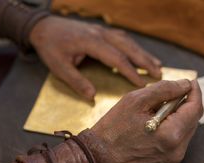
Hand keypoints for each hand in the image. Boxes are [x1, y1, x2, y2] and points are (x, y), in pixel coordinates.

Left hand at [29, 16, 161, 100]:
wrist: (44, 26)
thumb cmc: (50, 46)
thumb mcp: (59, 66)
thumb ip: (76, 81)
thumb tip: (92, 96)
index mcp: (91, 43)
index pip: (116, 58)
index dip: (130, 71)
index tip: (142, 84)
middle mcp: (100, 34)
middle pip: (128, 47)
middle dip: (145, 61)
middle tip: (159, 74)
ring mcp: (102, 31)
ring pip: (128, 41)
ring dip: (143, 53)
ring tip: (156, 65)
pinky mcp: (101, 31)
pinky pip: (122, 38)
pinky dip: (134, 46)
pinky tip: (139, 52)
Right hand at [91, 79, 202, 162]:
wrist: (99, 156)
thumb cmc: (113, 128)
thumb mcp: (136, 100)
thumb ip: (165, 89)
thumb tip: (185, 85)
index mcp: (171, 135)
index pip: (195, 108)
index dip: (195, 92)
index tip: (190, 82)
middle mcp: (177, 151)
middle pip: (193, 120)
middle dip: (186, 103)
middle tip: (171, 93)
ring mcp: (172, 160)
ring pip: (187, 130)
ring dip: (179, 115)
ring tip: (159, 109)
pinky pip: (178, 141)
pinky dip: (173, 128)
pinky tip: (157, 123)